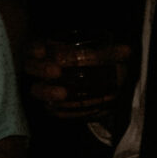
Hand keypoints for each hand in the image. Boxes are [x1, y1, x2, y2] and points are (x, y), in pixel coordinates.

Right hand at [19, 40, 133, 122]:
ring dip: (47, 91)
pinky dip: (58, 109)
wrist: (109, 91)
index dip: (34, 49)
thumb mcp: (109, 57)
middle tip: (56, 71)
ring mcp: (46, 88)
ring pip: (36, 90)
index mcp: (52, 51)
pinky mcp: (52, 105)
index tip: (42, 51)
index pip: (34, 48)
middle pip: (30, 67)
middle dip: (40, 68)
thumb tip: (125, 50)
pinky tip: (66, 109)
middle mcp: (43, 69)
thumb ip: (113, 53)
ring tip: (62, 94)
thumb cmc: (103, 67)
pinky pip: (49, 108)